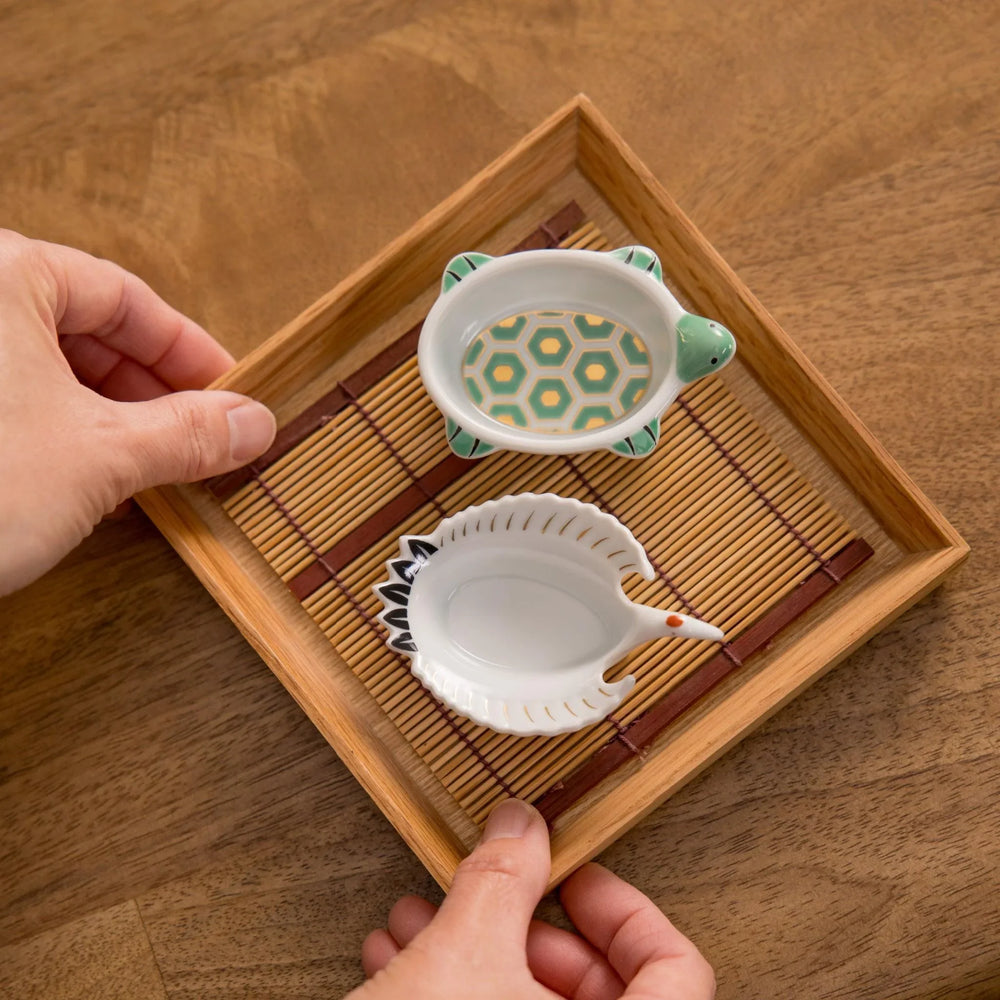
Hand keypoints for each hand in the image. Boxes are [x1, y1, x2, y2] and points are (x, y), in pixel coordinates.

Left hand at [0, 231, 275, 594]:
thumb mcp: (100, 457)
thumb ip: (187, 434)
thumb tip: (253, 423)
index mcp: (1, 277)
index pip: (124, 297)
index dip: (189, 350)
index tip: (230, 391)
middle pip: (85, 332)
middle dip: (151, 392)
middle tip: (200, 437)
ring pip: (46, 372)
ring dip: (111, 422)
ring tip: (154, 470)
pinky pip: (12, 405)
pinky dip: (61, 438)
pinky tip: (94, 485)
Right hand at [351, 799, 713, 999]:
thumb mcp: (461, 955)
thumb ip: (504, 876)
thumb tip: (523, 826)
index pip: (677, 969)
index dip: (624, 909)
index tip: (571, 879)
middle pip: (603, 992)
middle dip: (529, 929)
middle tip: (491, 902)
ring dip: (479, 956)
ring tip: (421, 923)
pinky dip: (459, 999)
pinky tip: (401, 968)